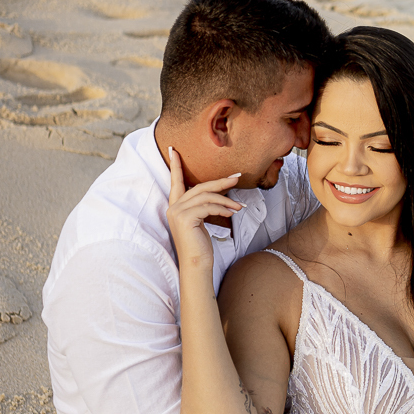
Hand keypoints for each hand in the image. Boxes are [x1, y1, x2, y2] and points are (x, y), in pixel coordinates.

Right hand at [166, 147, 243, 272]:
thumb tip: (219, 191)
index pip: (175, 181)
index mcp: (175, 206)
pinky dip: (222, 208)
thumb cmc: (200, 244)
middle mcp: (173, 207)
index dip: (175, 165)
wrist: (197, 264)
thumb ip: (203, 205)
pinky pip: (208, 206)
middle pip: (199, 186)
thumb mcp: (200, 220)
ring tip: (240, 206)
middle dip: (220, 181)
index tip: (174, 149)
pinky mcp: (185, 218)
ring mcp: (177, 212)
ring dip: (226, 199)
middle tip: (237, 176)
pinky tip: (232, 212)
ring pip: (206, 196)